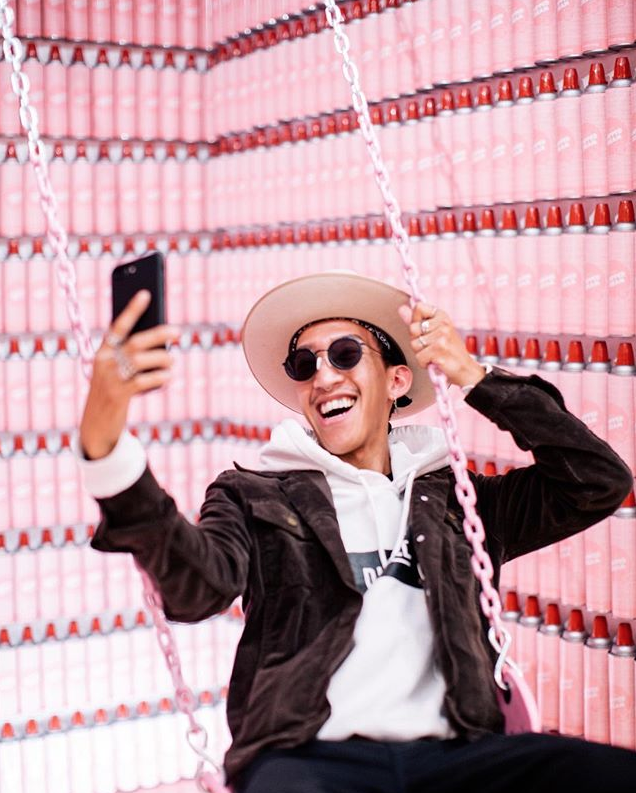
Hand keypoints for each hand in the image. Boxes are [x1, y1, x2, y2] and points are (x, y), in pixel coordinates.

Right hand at [79, 290, 179, 458]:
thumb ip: (132, 354)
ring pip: (141, 361)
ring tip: (172, 362)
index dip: (132, 309)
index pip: (118, 325)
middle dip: (158, 335)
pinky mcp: (118, 395)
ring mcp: (110, 378)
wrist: (96, 422)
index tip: (146, 293)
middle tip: (178, 331)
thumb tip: (163, 340)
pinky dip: (159, 378)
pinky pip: (143, 381)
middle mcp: (104, 361)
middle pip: (135, 342)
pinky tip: (168, 377)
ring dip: (163, 360)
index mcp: (102, 351)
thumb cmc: (113, 389)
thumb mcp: (118, 369)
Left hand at [397, 302, 485, 388]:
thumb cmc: (449, 351)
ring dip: (421, 353)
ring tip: (434, 354)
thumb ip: (417, 320)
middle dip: (417, 340)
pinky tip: (435, 361)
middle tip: (431, 346)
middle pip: (412, 328)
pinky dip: (424, 363)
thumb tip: (402, 309)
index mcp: (442, 316)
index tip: (425, 330)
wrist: (465, 369)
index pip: (418, 308)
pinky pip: (419, 357)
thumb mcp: (435, 331)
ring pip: (414, 344)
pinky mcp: (439, 351)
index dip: (416, 320)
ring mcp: (442, 337)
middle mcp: (443, 324)